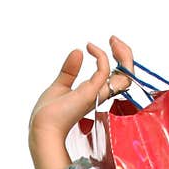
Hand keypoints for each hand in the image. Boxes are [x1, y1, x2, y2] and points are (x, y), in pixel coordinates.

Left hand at [27, 35, 134, 168]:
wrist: (42, 128)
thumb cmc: (48, 115)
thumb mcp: (60, 86)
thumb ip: (70, 71)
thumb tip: (78, 51)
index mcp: (94, 95)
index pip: (117, 78)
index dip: (117, 61)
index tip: (105, 45)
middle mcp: (99, 95)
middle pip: (126, 77)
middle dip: (125, 55)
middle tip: (113, 40)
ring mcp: (96, 95)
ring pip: (125, 77)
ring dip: (124, 55)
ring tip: (112, 41)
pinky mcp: (89, 94)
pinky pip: (104, 71)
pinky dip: (101, 56)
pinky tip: (89, 48)